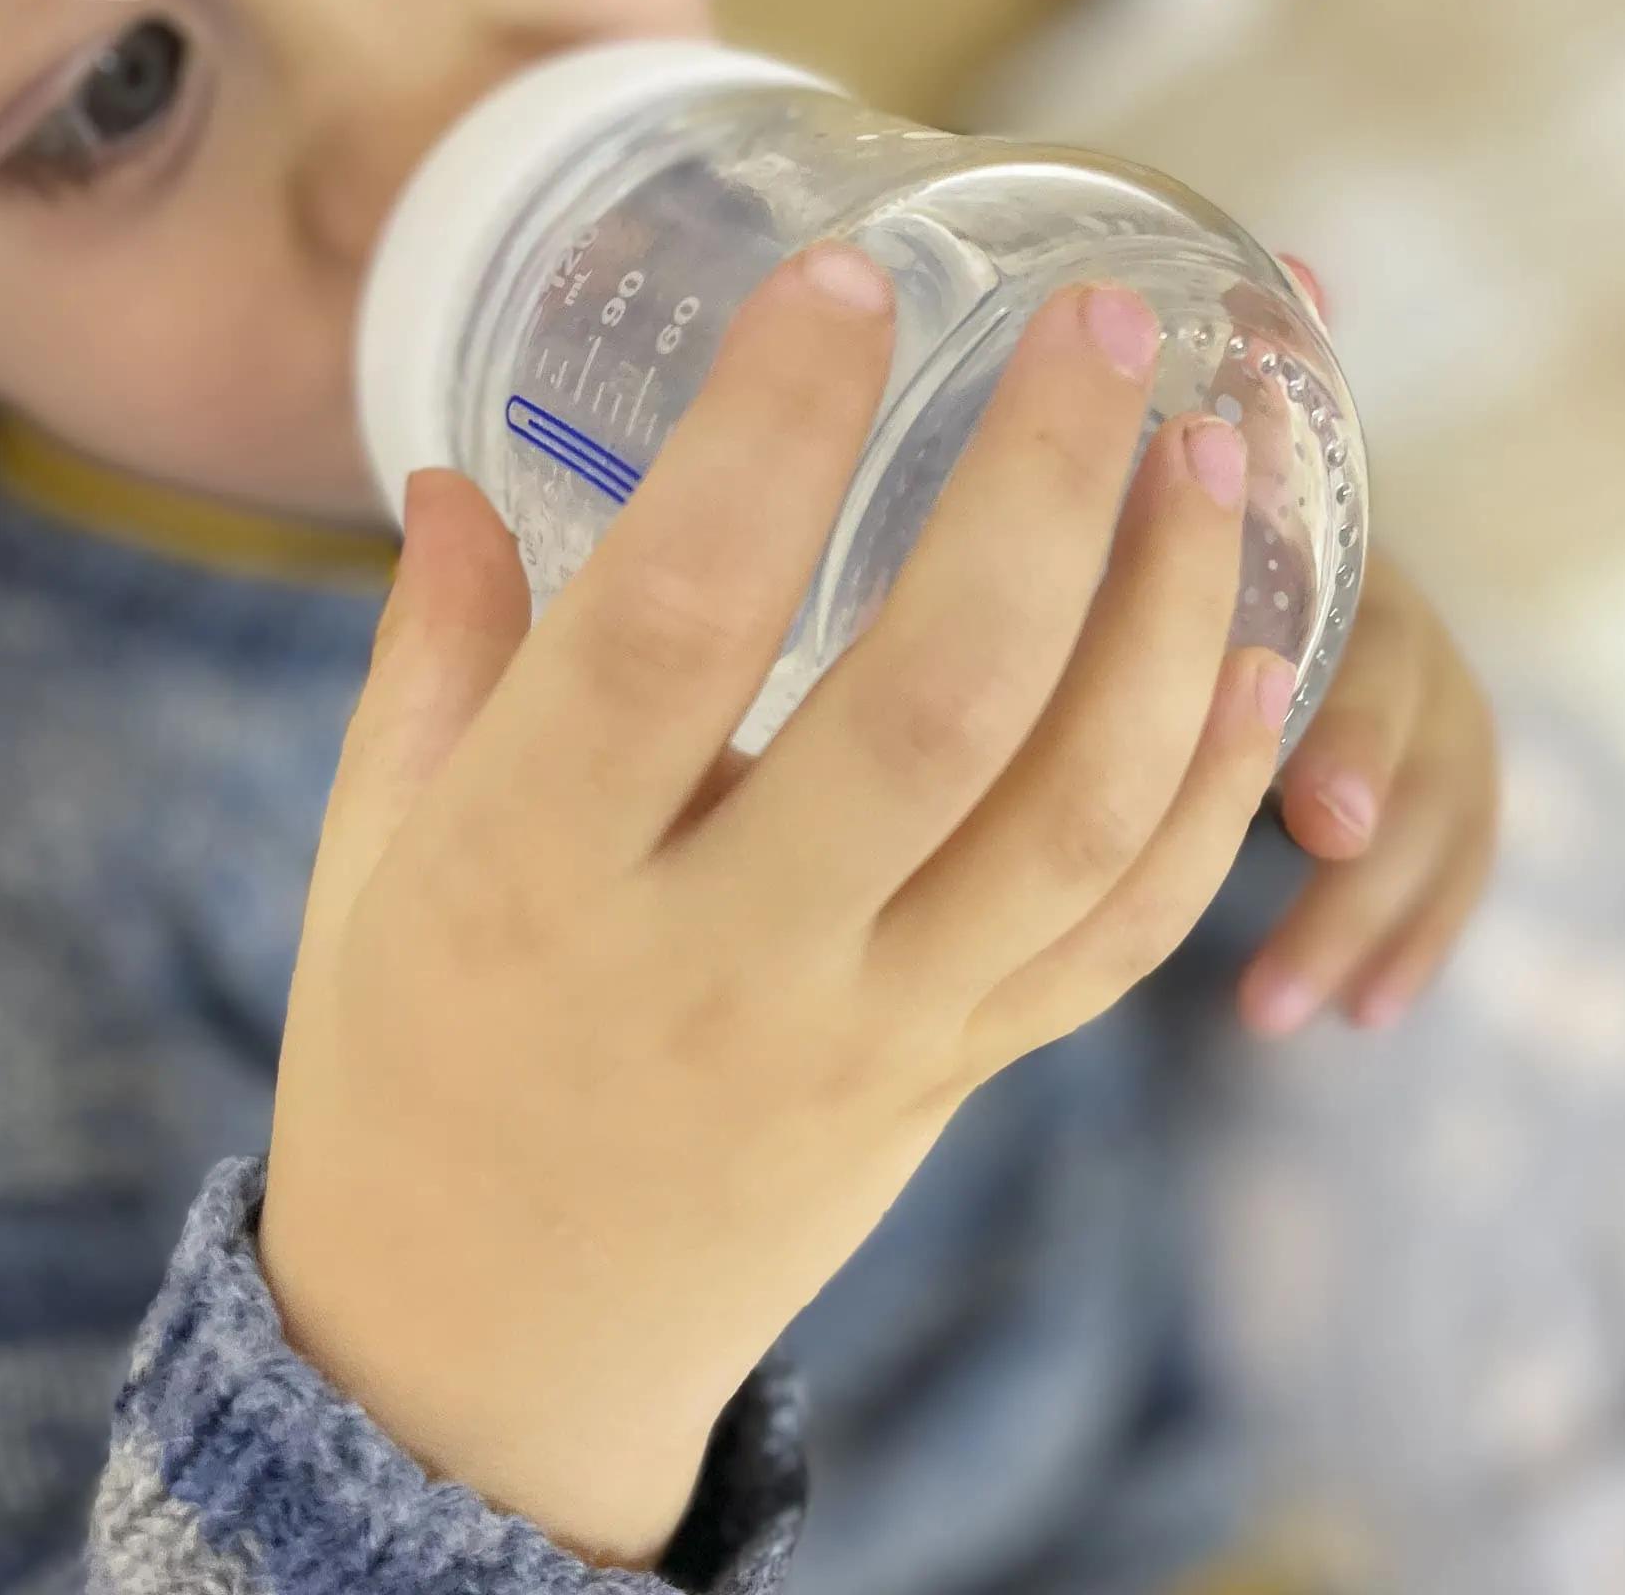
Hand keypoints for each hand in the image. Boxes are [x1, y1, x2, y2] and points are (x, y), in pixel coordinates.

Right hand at [260, 247, 1287, 1565]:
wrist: (499, 1348)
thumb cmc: (414, 1068)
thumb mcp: (369, 863)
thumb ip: (432, 662)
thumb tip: (460, 473)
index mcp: (532, 874)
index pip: (674, 621)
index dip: (775, 436)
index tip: (852, 277)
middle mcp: (722, 956)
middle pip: (935, 703)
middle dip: (1043, 491)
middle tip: (1106, 324)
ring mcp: (868, 1031)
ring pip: (1073, 821)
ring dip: (1173, 620)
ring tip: (1216, 453)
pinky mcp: (958, 1075)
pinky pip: (1118, 934)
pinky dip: (1206, 789)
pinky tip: (1254, 646)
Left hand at [1236, 256, 1501, 1033]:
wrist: (1259, 541)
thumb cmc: (1191, 506)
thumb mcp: (1209, 468)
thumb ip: (1260, 394)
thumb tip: (1308, 262)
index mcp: (1338, 552)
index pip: (1374, 627)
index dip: (1356, 719)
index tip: (1319, 816)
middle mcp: (1399, 621)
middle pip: (1426, 722)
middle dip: (1381, 819)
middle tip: (1327, 902)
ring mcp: (1425, 709)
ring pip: (1443, 813)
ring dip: (1378, 911)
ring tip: (1292, 1007)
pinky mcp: (1428, 785)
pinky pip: (1445, 866)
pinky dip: (1408, 938)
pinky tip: (1355, 1015)